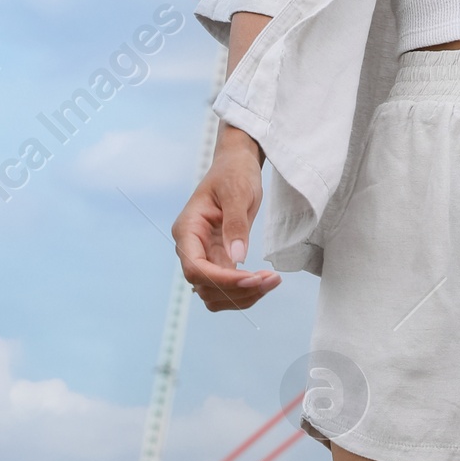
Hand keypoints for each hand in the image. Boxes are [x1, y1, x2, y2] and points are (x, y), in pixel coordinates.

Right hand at [172, 129, 280, 311]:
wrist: (237, 165)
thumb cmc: (234, 173)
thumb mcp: (237, 192)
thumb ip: (235, 224)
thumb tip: (237, 258)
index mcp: (187, 230)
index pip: (196, 268)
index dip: (222, 280)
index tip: (253, 278)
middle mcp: (190, 248)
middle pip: (205, 287)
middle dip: (238, 290)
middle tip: (272, 279)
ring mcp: (203, 256)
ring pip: (216, 294)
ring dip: (243, 295)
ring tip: (272, 281)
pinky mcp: (218, 260)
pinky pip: (227, 288)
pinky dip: (246, 291)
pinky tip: (266, 281)